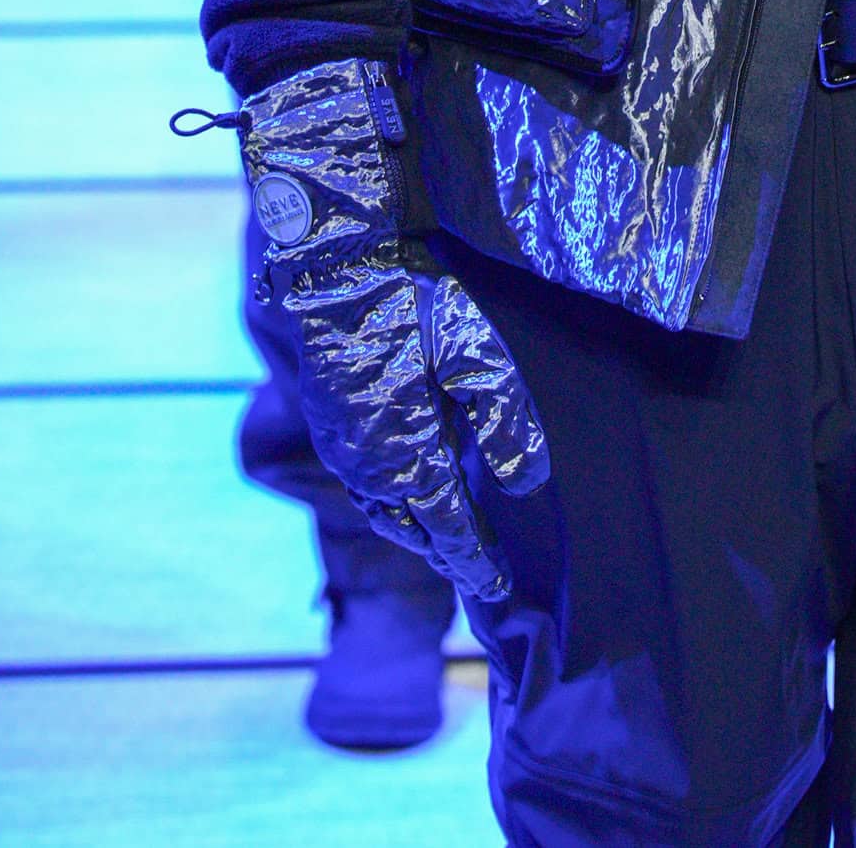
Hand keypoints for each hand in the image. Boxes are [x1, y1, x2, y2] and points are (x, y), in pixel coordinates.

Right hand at [240, 59, 547, 598]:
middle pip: (412, 530)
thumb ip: (504, 422)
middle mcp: (367, 467)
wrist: (333, 267)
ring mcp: (342, 448)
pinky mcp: (330, 424)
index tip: (500, 588)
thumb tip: (525, 484)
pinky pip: (365, 483)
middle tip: (480, 571)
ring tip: (450, 536)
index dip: (476, 560)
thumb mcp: (475, 354)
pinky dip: (393, 500)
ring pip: (384, 510)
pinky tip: (412, 485)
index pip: (448, 529)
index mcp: (406, 458)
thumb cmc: (412, 303)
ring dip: (417, 529)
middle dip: (447, 552)